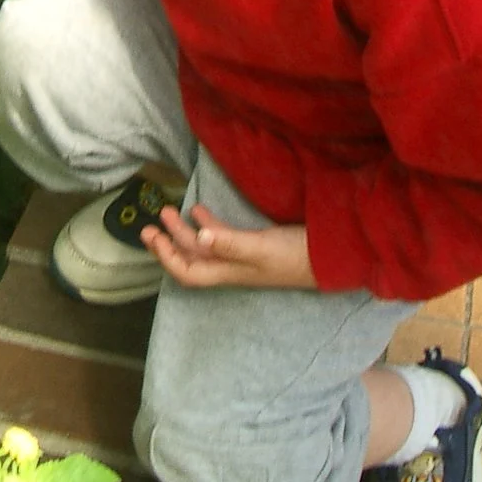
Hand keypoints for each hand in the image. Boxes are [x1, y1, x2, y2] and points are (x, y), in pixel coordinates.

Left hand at [140, 204, 316, 289]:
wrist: (331, 257)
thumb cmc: (295, 256)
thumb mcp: (261, 249)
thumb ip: (230, 242)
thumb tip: (198, 236)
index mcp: (228, 272)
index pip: (188, 272)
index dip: (166, 257)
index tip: (152, 236)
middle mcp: (230, 266)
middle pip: (192, 257)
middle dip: (169, 241)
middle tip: (151, 221)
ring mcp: (242, 255)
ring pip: (205, 246)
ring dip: (185, 231)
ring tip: (170, 210)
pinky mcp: (254, 243)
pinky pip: (222, 236)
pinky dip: (208, 224)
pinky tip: (200, 210)